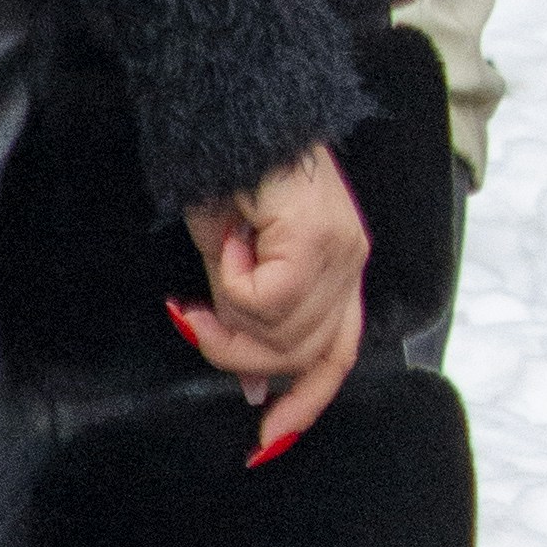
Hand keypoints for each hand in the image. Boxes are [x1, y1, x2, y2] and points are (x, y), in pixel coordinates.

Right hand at [173, 145, 370, 460]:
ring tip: (217, 261)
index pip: (337, 356)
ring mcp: (341, 252)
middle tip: (196, 316)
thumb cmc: (230, 175)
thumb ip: (248, 318)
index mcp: (339, 272)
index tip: (265, 435)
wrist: (234, 110)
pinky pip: (267, 298)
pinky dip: (232, 278)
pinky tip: (232, 239)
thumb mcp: (235, 260)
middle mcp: (350, 265)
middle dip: (238, 352)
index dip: (306, 403)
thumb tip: (254, 384)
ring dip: (229, 310)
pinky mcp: (320, 239)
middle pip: (302, 356)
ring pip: (281, 332)